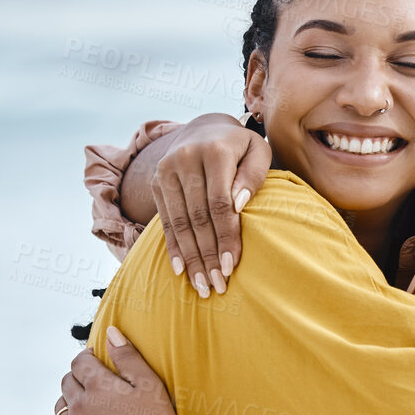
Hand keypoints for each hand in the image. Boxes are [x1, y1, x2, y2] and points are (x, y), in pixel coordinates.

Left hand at [53, 325, 190, 414]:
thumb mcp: (150, 386)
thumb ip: (128, 357)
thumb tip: (110, 332)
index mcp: (97, 386)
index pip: (80, 362)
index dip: (86, 357)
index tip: (94, 358)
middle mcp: (78, 405)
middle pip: (67, 382)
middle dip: (77, 377)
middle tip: (92, 381)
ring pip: (60, 406)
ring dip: (70, 400)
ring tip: (87, 404)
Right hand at [152, 114, 271, 298]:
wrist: (205, 128)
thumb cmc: (240, 146)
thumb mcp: (258, 151)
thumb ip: (254, 175)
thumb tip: (239, 204)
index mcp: (214, 151)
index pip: (219, 202)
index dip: (225, 236)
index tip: (232, 266)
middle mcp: (184, 159)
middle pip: (197, 216)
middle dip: (207, 255)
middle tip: (217, 285)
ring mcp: (166, 170)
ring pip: (180, 222)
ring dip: (191, 257)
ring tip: (201, 286)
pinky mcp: (156, 182)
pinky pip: (166, 220)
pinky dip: (174, 246)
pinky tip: (181, 269)